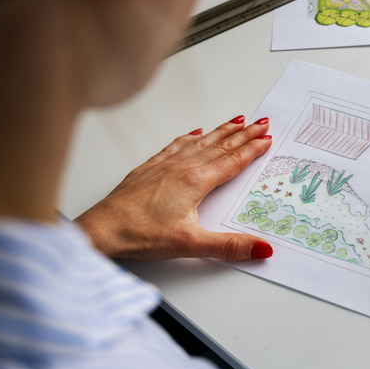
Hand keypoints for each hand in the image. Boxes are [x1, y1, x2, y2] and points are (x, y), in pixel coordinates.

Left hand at [75, 116, 273, 260]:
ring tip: (237, 120)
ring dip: (222, 131)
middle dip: (244, 133)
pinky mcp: (149, 169)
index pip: (233, 161)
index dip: (253, 149)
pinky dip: (189, 137)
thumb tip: (262, 248)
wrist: (101, 229)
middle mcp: (182, 167)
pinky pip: (175, 145)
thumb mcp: (191, 245)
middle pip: (221, 146)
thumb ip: (229, 246)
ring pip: (200, 142)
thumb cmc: (139, 234)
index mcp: (196, 181)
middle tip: (262, 122)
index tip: (268, 138)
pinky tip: (194, 132)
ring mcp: (164, 165)